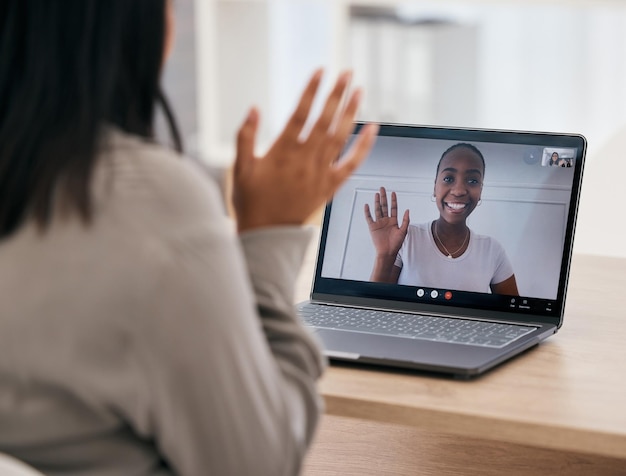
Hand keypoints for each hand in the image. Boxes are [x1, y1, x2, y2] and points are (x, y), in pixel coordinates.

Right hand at [232, 69, 378, 232]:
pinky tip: (372, 129)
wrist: (267, 235)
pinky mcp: (330, 187)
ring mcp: (319, 173)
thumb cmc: (250, 202)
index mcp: (282, 152)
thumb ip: (245, 137)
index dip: (311, 90)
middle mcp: (305, 160)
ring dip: (351, 112)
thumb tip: (253, 108)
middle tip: (347, 72)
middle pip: (325, 120)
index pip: (300, 113)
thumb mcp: (240, 169)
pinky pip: (351, 164)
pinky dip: (363, 147)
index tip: (320, 70)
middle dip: (337, 94)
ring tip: (359, 91)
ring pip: (339, 137)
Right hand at [364, 187, 409, 256]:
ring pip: (377, 210)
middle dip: (384, 197)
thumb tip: (407, 210)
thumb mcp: (403, 231)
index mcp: (394, 221)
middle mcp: (386, 220)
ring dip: (377, 202)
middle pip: (384, 206)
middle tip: (382, 189)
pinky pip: (369, 218)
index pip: (393, 208)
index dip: (393, 200)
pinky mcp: (372, 227)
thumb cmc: (396, 244)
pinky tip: (367, 205)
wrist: (388, 252)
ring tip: (377, 194)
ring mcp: (379, 223)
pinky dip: (367, 212)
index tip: (393, 193)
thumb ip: (405, 220)